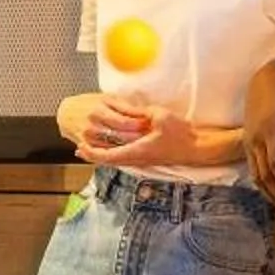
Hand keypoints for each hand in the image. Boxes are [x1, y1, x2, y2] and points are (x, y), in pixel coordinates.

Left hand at [64, 94, 195, 166]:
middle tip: (78, 148)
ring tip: (88, 148)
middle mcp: (137, 158)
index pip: (108, 156)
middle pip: (108, 161)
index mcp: (137, 151)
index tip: (80, 147)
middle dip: (92, 155)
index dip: (92, 153)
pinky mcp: (147, 157)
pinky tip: (110, 146)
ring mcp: (142, 159)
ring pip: (116, 160)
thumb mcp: (159, 117)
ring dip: (101, 154)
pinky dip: (112, 153)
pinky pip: (124, 157)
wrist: (196, 148)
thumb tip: (127, 113)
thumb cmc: (180, 134)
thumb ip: (140, 114)